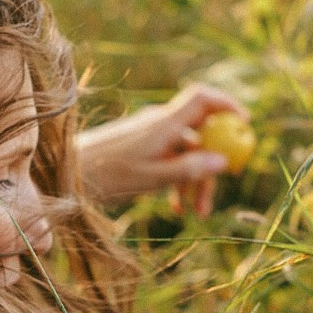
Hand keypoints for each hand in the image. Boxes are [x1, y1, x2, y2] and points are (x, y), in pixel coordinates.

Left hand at [75, 83, 250, 217]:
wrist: (66, 175)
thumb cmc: (107, 175)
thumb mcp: (153, 177)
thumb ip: (189, 169)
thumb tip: (224, 161)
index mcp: (163, 123)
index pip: (203, 98)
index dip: (228, 105)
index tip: (245, 125)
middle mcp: (158, 122)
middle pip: (200, 135)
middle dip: (212, 166)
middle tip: (214, 199)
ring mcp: (150, 133)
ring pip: (186, 151)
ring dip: (194, 180)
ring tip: (194, 214)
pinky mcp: (141, 145)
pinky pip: (170, 157)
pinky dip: (177, 178)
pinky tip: (175, 206)